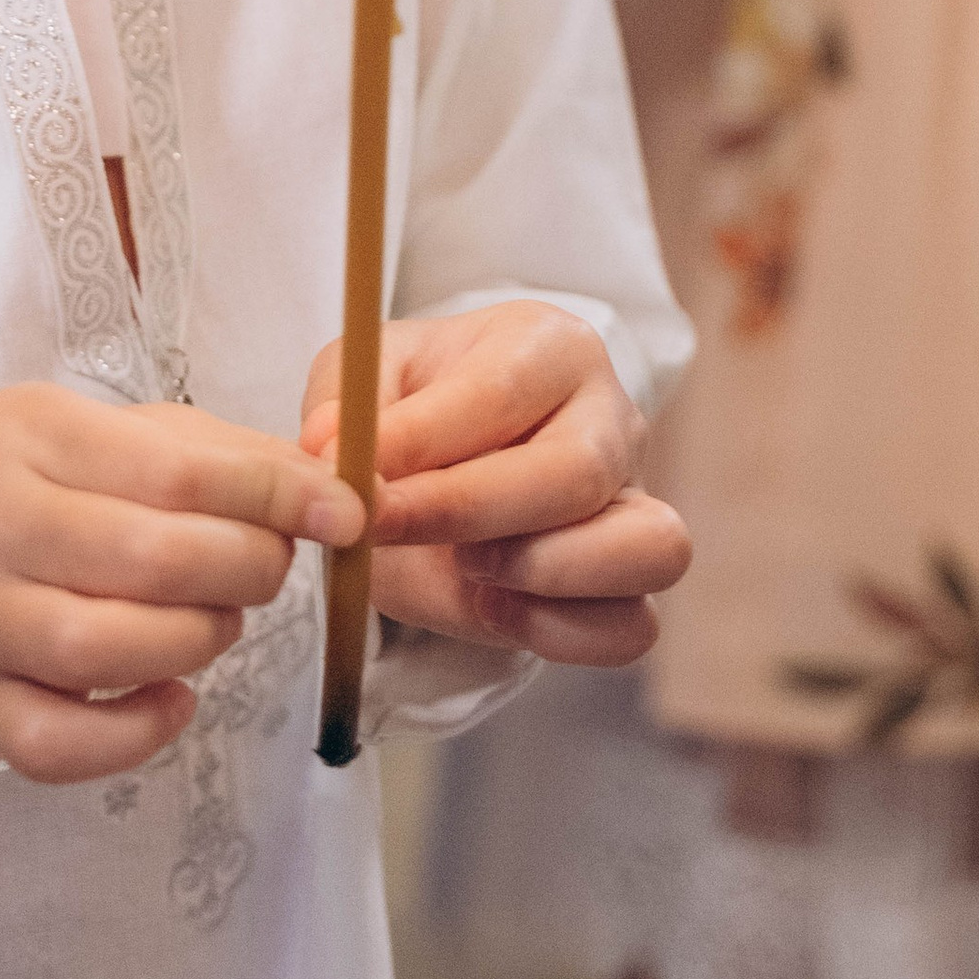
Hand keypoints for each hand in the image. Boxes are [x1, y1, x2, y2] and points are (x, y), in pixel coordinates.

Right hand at [0, 383, 363, 784]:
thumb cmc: (71, 493)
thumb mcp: (138, 439)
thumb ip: (236, 459)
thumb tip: (340, 497)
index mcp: (28, 430)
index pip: (178, 468)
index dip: (277, 496)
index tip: (346, 515)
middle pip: (149, 558)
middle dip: (245, 569)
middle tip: (266, 569)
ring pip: (102, 650)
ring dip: (196, 641)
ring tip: (216, 622)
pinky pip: (61, 743)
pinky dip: (136, 733)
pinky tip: (173, 697)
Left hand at [300, 300, 688, 666]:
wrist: (439, 475)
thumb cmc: (412, 417)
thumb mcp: (364, 384)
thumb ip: (344, 405)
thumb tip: (329, 447)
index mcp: (549, 346)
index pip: (500, 392)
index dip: (422, 442)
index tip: (352, 478)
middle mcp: (611, 417)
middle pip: (578, 472)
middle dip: (469, 513)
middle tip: (389, 528)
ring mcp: (634, 501)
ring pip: (649, 547)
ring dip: (544, 573)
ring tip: (468, 565)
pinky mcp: (630, 579)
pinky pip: (631, 626)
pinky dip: (559, 633)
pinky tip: (492, 607)